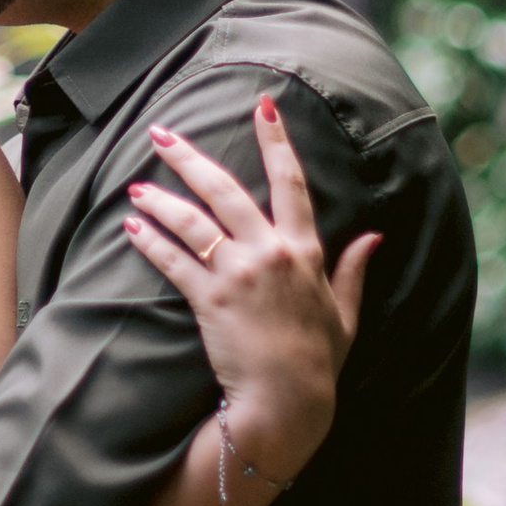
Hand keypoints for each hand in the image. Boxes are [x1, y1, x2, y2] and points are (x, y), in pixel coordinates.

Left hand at [123, 95, 376, 488]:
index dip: (276, 139)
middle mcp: (271, 253)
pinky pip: (175, 262)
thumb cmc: (318, 362)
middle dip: (189, 157)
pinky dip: (151, 243)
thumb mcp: (345, 314)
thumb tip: (372, 237)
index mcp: (305, 251)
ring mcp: (239, 274)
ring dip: (160, 199)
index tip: (263, 104)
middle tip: (160, 132)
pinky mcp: (210, 299)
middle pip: (225, 190)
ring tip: (135, 186)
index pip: (290, 182)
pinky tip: (133, 228)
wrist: (288, 401)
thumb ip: (354, 271)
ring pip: (192, 222)